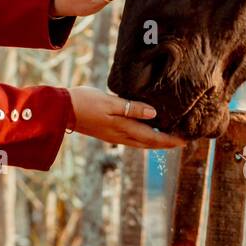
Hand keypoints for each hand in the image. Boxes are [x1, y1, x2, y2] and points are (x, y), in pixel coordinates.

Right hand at [68, 86, 185, 148]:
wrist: (60, 110)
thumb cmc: (84, 102)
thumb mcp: (109, 102)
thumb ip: (132, 108)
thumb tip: (154, 114)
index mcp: (123, 129)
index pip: (153, 137)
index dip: (170, 140)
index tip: (185, 140)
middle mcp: (120, 136)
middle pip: (149, 143)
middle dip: (165, 143)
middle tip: (181, 142)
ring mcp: (113, 136)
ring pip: (140, 143)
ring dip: (155, 142)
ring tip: (166, 139)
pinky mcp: (106, 133)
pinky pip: (131, 140)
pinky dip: (143, 138)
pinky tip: (143, 133)